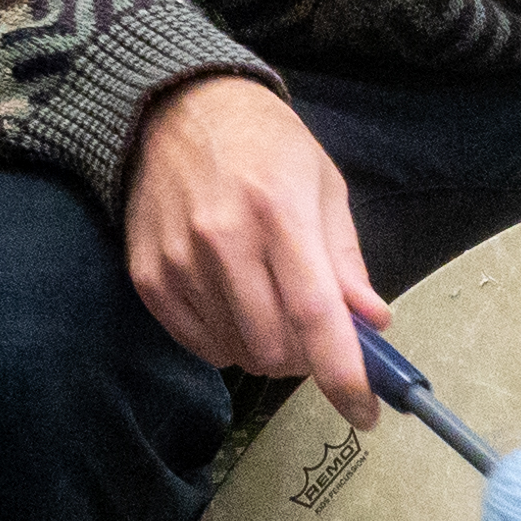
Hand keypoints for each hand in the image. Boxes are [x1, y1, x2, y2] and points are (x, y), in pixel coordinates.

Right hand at [123, 74, 381, 422]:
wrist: (175, 108)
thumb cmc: (264, 143)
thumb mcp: (322, 184)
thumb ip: (346, 259)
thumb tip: (372, 322)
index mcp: (280, 211)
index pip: (315, 313)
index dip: (344, 373)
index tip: (366, 412)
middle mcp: (223, 238)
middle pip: (274, 346)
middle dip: (305, 359)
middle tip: (313, 334)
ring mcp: (179, 259)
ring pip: (236, 353)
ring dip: (264, 349)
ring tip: (268, 305)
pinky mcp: (148, 274)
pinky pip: (196, 344)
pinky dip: (225, 342)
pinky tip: (232, 303)